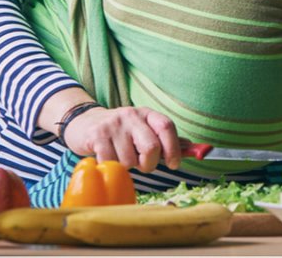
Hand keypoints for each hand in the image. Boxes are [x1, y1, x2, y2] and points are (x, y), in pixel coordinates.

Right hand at [62, 106, 181, 172]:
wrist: (84, 124)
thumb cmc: (121, 133)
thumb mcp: (143, 130)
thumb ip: (167, 141)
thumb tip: (197, 150)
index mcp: (147, 114)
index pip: (167, 127)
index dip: (174, 148)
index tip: (175, 164)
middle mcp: (131, 115)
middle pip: (151, 147)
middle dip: (150, 164)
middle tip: (143, 165)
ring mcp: (113, 124)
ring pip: (130, 160)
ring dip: (128, 167)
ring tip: (121, 157)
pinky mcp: (96, 135)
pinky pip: (111, 163)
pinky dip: (111, 168)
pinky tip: (108, 159)